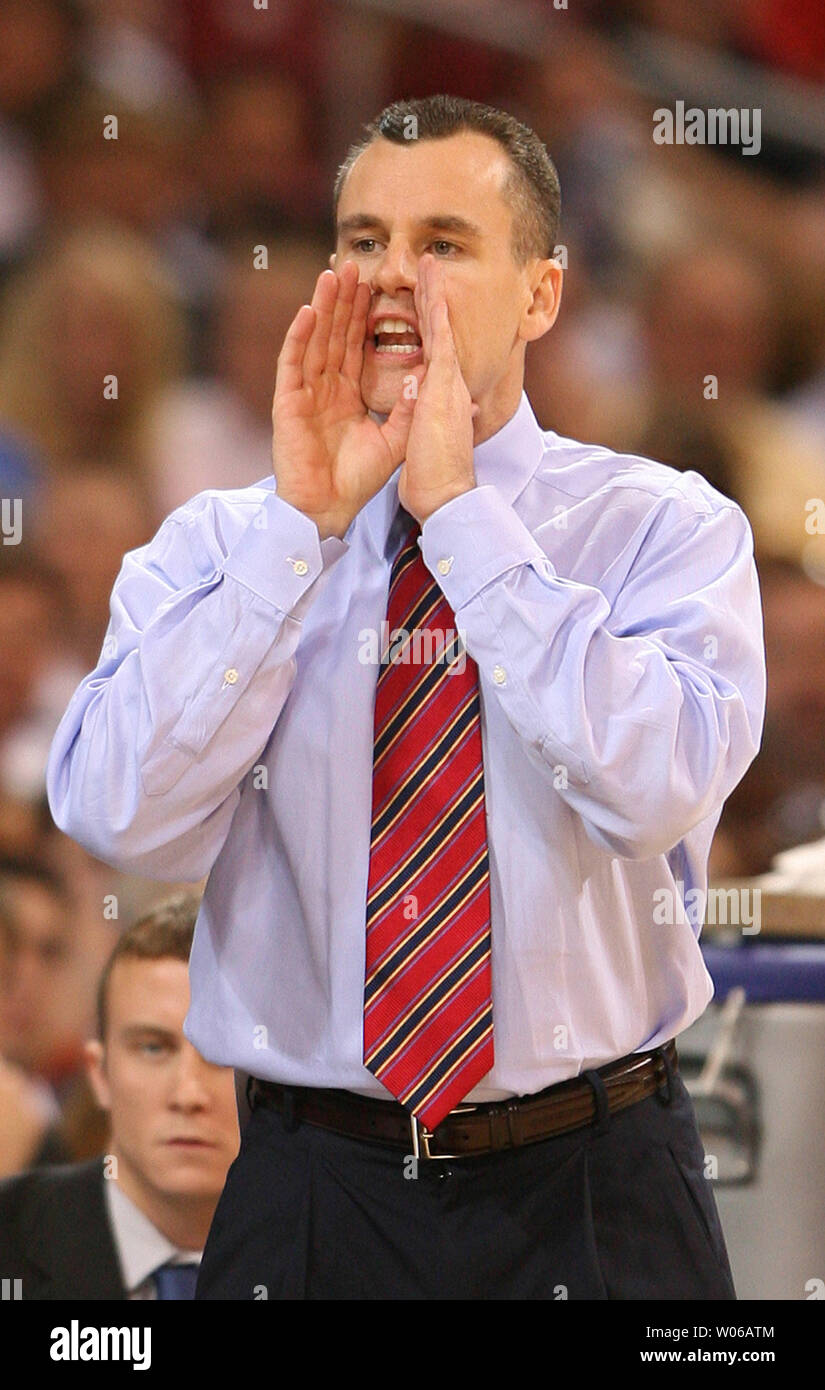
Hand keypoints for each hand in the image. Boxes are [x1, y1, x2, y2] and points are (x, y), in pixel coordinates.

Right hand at [272, 261, 418, 539]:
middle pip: (335, 334)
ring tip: (333, 274)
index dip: (364, 316)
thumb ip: (407, 409)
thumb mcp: (394, 441)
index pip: (356, 346)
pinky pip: (293, 363)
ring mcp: (305, 392)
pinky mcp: (288, 402)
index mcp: (348, 394)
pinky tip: (308, 312)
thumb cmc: (357, 481)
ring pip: (315, 340)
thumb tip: (423, 374)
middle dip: (345, 300)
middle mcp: (325, 388)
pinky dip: (299, 337)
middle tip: (354, 264)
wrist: (328, 509)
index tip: (375, 286)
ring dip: (323, 307)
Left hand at [398, 255, 477, 524]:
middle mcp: (448, 385)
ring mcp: (448, 382)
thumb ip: (428, 419)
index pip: (430, 354)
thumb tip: (436, 406)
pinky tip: (431, 283)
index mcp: (440, 397)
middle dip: (430, 299)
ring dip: (433, 292)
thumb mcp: (428, 440)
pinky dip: (436, 309)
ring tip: (429, 262)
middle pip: (436, 333)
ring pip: (439, 327)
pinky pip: (438, 337)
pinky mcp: (443, 384)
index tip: (421, 303)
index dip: (425, 327)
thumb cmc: (435, 478)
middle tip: (428, 267)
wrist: (446, 497)